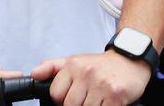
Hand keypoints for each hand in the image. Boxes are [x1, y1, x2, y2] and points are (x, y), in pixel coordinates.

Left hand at [33, 51, 151, 105]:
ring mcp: (102, 85)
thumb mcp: (75, 61)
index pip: (55, 94)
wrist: (129, 61)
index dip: (61, 100)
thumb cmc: (100, 65)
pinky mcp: (116, 96)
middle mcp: (87, 73)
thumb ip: (52, 67)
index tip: (70, 96)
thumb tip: (34, 74)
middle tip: (86, 99)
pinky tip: (106, 103)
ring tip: (96, 99)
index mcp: (74, 65)